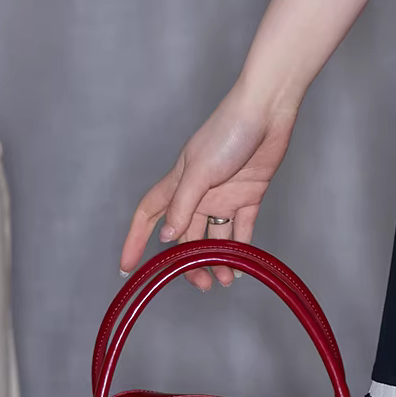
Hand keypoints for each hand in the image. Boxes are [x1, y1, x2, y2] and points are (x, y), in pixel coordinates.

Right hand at [119, 80, 299, 291]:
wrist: (268, 111)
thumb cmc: (229, 131)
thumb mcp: (200, 170)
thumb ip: (182, 204)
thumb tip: (165, 237)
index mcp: (179, 183)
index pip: (149, 215)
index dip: (135, 240)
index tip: (127, 267)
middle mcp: (199, 192)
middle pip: (185, 235)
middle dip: (188, 262)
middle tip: (201, 285)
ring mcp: (224, 194)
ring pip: (214, 236)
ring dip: (217, 259)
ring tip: (223, 280)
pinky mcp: (249, 194)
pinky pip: (242, 228)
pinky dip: (240, 247)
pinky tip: (241, 266)